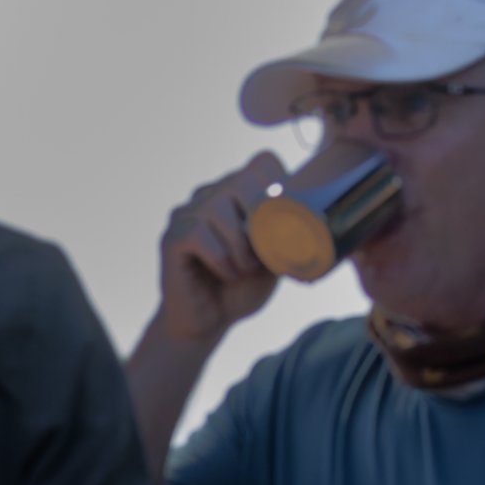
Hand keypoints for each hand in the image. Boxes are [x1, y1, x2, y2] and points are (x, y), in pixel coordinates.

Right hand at [154, 153, 289, 347]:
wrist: (206, 323)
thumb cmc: (241, 289)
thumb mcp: (274, 259)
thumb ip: (287, 234)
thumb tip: (313, 219)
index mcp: (238, 193)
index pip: (262, 162)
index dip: (279, 184)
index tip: (284, 222)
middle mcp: (210, 195)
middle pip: (242, 178)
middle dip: (260, 215)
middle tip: (264, 251)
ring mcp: (187, 214)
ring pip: (217, 206)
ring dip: (239, 243)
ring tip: (245, 269)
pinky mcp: (172, 238)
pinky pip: (197, 234)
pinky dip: (219, 257)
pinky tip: (227, 274)